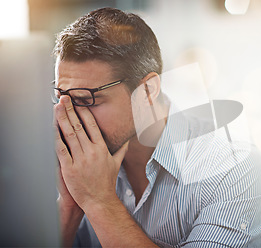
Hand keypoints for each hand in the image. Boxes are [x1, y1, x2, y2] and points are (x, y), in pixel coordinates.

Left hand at [54, 95, 128, 210]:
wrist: (100, 200)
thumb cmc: (107, 182)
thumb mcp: (116, 164)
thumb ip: (121, 150)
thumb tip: (128, 141)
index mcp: (102, 149)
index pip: (92, 126)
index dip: (84, 113)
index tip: (79, 103)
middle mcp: (92, 152)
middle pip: (79, 127)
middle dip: (71, 111)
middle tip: (64, 98)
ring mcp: (80, 160)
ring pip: (69, 135)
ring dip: (62, 119)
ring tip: (57, 107)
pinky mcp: (69, 168)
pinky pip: (61, 150)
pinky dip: (56, 138)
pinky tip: (51, 128)